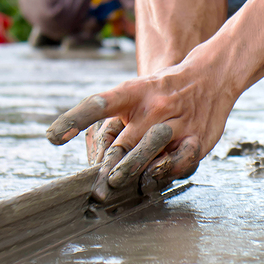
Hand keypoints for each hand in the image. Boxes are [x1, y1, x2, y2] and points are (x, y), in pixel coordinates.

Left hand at [48, 46, 237, 201]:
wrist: (211, 76)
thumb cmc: (164, 91)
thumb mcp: (137, 94)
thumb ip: (117, 123)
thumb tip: (98, 161)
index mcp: (133, 92)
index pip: (98, 104)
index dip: (74, 120)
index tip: (52, 137)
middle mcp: (153, 106)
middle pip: (123, 141)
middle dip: (107, 168)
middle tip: (95, 188)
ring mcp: (176, 122)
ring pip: (148, 151)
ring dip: (130, 170)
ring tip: (115, 183)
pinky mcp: (197, 137)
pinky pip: (178, 160)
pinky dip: (163, 172)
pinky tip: (152, 179)